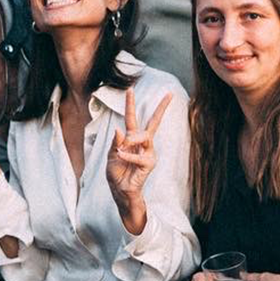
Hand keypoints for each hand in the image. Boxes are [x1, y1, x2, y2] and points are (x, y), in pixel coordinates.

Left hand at [105, 87, 171, 227]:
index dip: (130, 104)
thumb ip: (115, 142)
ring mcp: (148, 152)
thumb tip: (120, 129)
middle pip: (154, 122)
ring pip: (144, 136)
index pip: (132, 118)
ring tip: (122, 150)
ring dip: (131, 141)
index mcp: (130, 139)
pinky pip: (139, 155)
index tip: (130, 89)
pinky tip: (123, 158)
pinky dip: (129, 156)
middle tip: (169, 94)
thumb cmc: (116, 173)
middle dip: (162, 108)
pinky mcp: (150, 162)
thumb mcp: (110, 155)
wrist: (120, 191)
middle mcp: (142, 143)